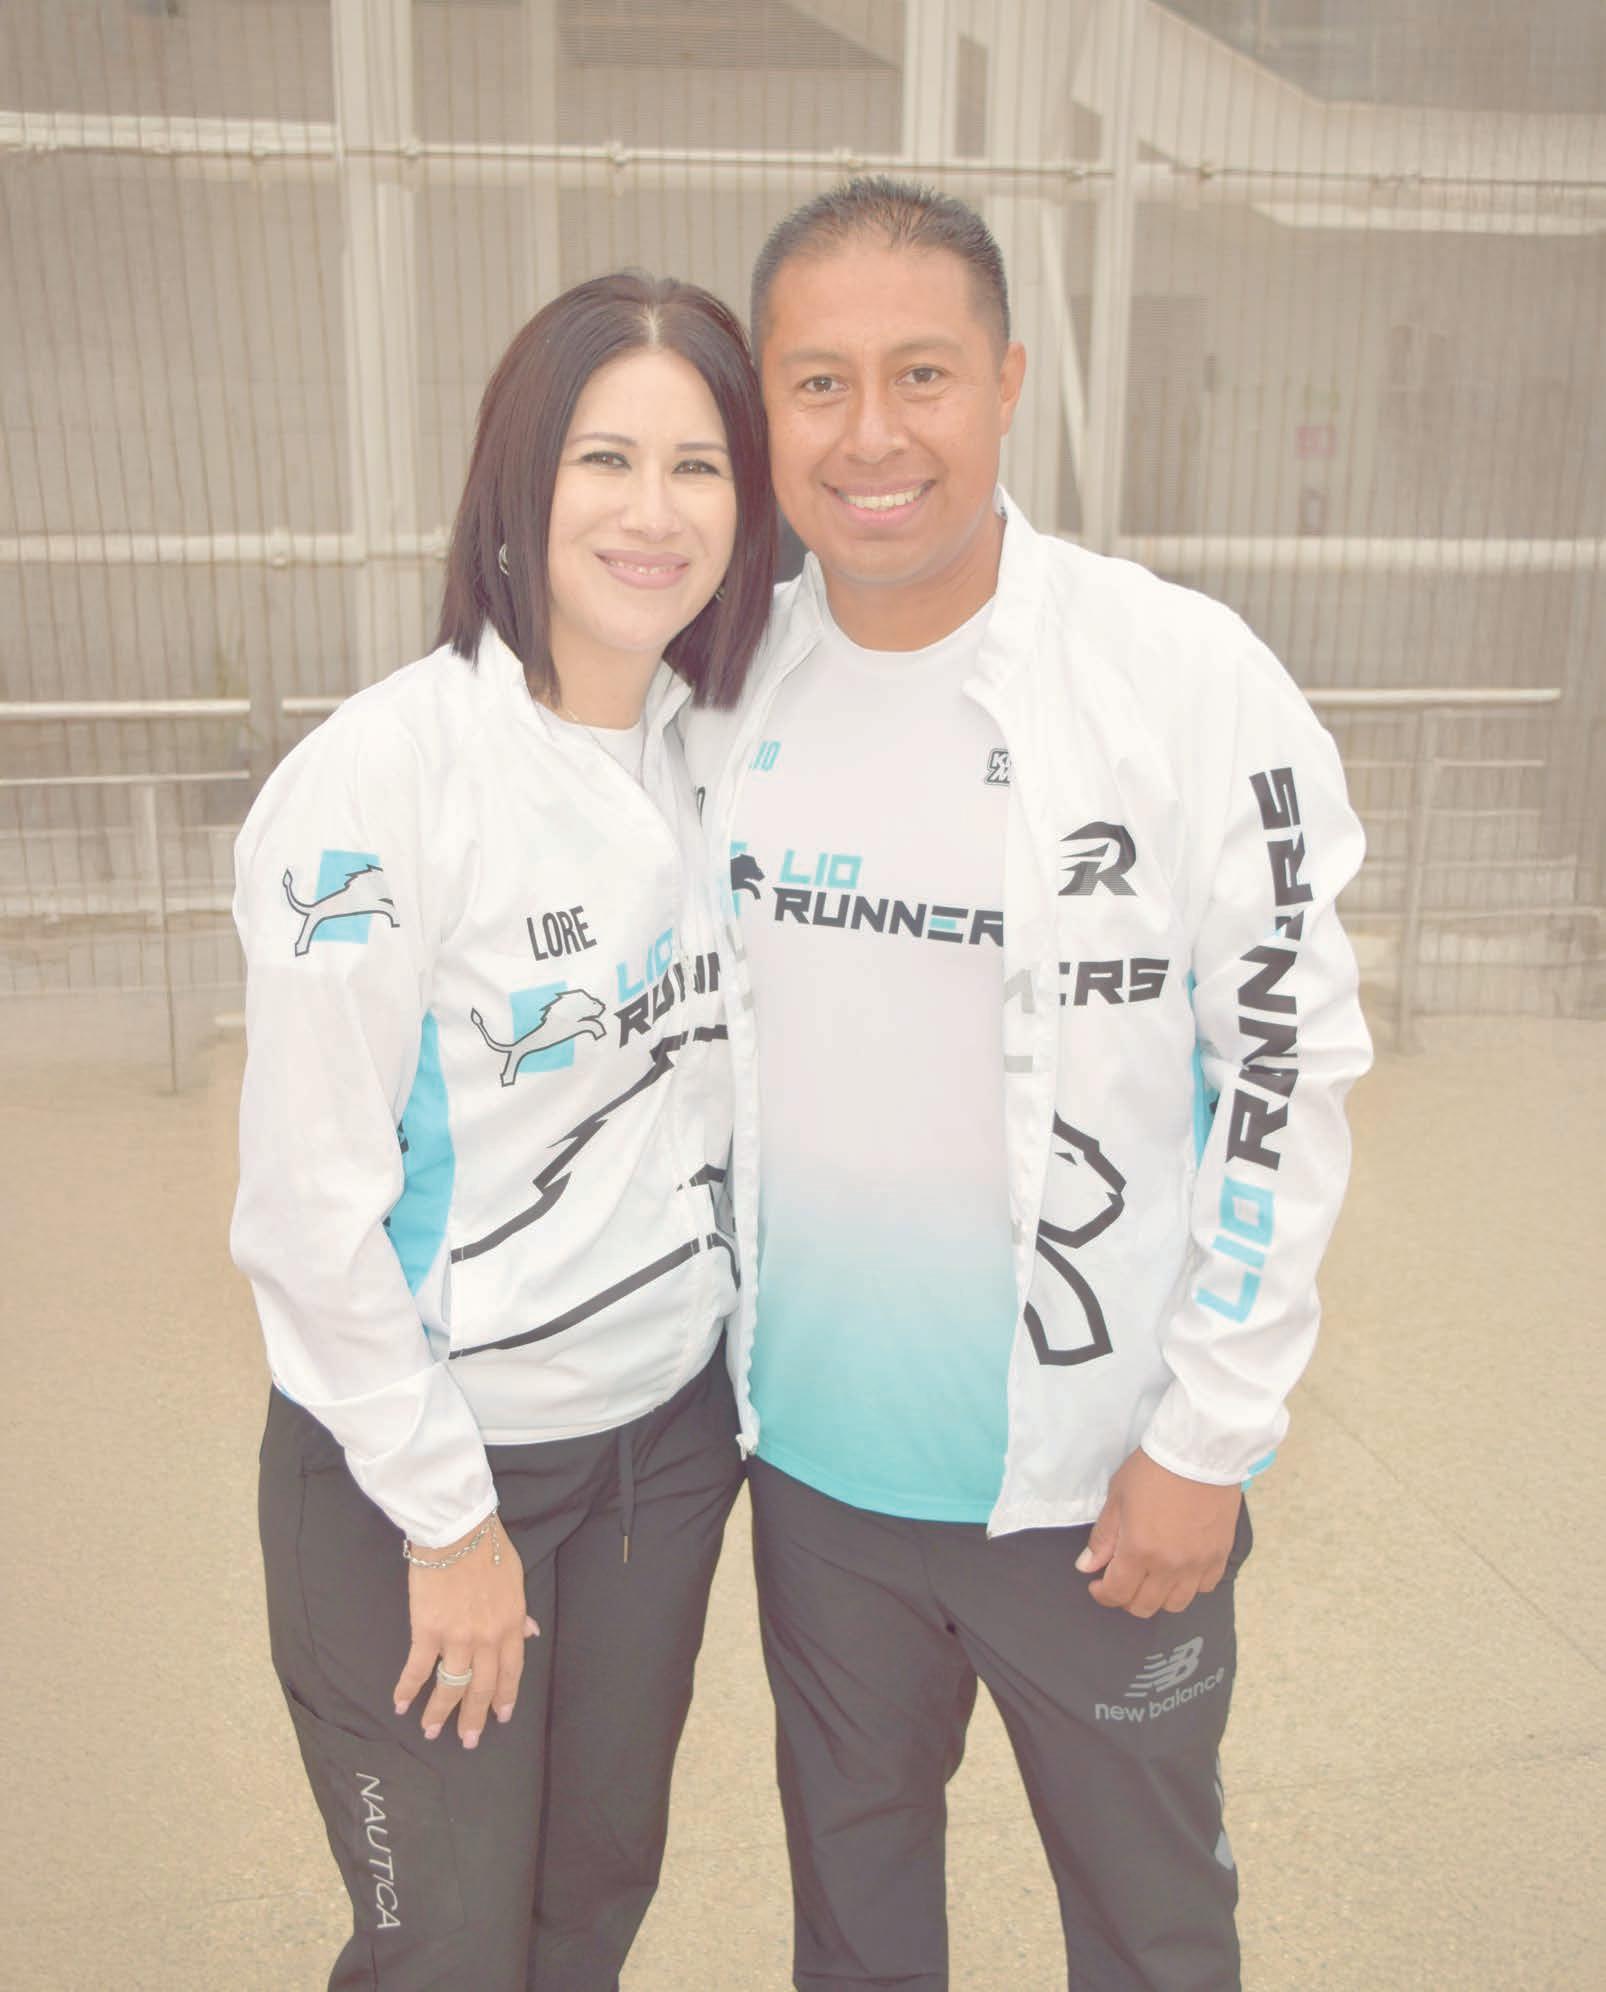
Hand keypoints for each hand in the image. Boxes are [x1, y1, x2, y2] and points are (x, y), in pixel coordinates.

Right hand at [391, 1517, 539, 1747]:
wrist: (457, 1531)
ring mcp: (457, 1639)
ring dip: (440, 1713)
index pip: (511, 1671)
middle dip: (474, 1717)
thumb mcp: (516, 1580)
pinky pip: (418, 1669)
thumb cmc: (488, 1548)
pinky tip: (401, 1704)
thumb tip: (530, 1633)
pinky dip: (408, 1689)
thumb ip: (521, 1612)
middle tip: (469, 1741)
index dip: (505, 1696)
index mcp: (511, 1624)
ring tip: (432, 1732)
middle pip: (482, 1687)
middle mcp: (487, 1639)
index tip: (501, 1716)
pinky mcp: (427, 1632)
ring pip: (451, 1686)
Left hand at [1075, 1448, 1241, 1618]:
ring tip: (1150, 1577)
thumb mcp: (1117, 1497)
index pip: (1117, 1593)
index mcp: (1139, 1550)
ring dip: (1158, 1596)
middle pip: (1145, 1606)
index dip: (1102, 1594)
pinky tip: (1180, 1568)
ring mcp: (1198, 1563)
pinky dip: (1189, 1585)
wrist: (1198, 1451)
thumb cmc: (1153, 1469)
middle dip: (1127, 1599)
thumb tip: (1087, 1566)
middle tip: (1121, 1580)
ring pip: (1176, 1604)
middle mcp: (1170, 1565)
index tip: (1097, 1584)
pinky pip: (1204, 1587)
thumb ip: (1103, 1538)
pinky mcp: (1220, 1555)